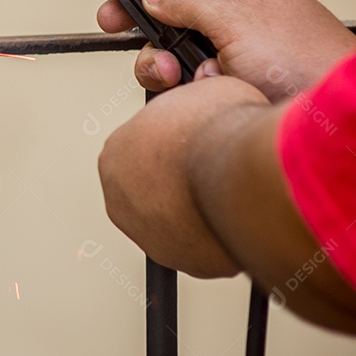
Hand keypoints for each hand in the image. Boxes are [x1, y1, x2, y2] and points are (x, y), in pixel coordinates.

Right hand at [96, 0, 355, 100]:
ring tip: (204, 85)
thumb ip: (191, 0)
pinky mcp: (234, 100)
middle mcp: (238, 30)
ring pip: (178, 70)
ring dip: (182, 80)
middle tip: (169, 66)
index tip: (113, 15)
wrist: (334, 129)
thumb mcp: (242, 18)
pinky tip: (217, 102)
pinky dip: (197, 102)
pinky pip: (193, 98)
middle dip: (161, 51)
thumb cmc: (313, 64)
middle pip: (170, 32)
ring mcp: (237, 67)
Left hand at [98, 75, 269, 277]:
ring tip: (228, 194)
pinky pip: (202, 247)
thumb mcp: (198, 92)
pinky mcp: (183, 262)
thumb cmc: (216, 131)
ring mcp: (149, 235)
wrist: (241, 173)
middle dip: (181, 183)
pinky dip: (219, 235)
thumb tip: (205, 102)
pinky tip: (236, 217)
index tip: (195, 146)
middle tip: (213, 172)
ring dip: (198, 211)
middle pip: (154, 189)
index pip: (142, 151)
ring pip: (175, 221)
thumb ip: (190, 105)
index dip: (174, 145)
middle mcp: (121, 199)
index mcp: (115, 155)